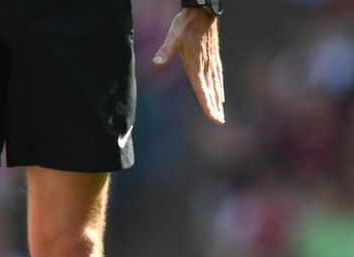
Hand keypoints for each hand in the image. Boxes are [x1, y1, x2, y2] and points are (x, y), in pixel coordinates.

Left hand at [154, 9, 224, 123]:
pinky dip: (219, 89)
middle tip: (219, 121)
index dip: (208, 103)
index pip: (202, 89)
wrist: (202, 12)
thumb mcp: (173, 35)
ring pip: (216, 86)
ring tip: (220, 115)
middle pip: (211, 91)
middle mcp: (206, 66)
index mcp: (196, 64)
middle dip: (215, 107)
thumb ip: (165, 50)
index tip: (213, 116)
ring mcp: (211, 63)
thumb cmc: (186, 24)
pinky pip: (218, 77)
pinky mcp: (214, 59)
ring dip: (218, 101)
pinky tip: (221, 96)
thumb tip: (156, 62)